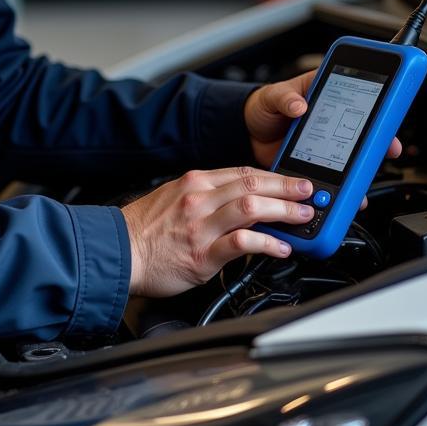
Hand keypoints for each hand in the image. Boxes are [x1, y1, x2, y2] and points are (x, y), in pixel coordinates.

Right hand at [120, 166, 314, 297]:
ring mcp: (201, 225)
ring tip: (303, 218)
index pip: (242, 172)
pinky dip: (266, 244)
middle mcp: (199, 198)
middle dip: (287, 188)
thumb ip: (204, 197)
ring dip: (284, 211)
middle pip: (253, 185)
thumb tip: (237, 202)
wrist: (117, 250)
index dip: (273, 176)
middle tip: (310, 193)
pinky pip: (242, 244)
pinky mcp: (203, 253)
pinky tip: (281, 249)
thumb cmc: (143, 230)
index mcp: (194, 182)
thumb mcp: (174, 199)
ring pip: (252, 208)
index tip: (292, 181)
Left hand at [243, 71, 402, 203]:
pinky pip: (330, 178)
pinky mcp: (313, 165)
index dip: (375, 112)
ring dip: (360, 173)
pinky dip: (338, 188)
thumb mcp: (272, 96)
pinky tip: (342, 196)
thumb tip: (298, 105)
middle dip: (377, 145)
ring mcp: (324, 146)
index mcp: (324, 98)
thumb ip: (285, 98)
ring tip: (364, 182)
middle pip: (361, 135)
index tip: (386, 124)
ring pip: (349, 160)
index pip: (356, 103)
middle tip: (389, 151)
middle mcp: (329, 123)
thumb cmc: (263, 106)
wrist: (246, 130)